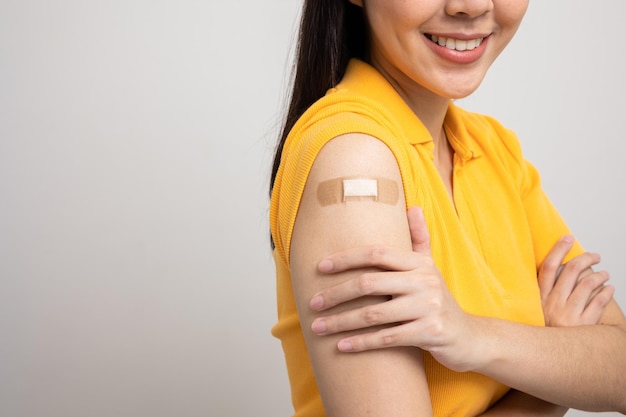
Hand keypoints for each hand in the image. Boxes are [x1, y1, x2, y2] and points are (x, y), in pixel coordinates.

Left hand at [310, 206, 481, 371]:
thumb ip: (419, 239)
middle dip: (336, 293)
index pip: (376, 253)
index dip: (346, 258)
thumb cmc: (440, 301)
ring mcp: (428, 307)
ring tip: (318, 327)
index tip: (320, 266)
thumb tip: (414, 207)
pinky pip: (386, 338)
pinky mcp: (430, 333)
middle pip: (369, 283)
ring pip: (373, 314)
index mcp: (419, 264)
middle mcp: (425, 282)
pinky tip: (341, 346)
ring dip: (341, 322)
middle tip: (313, 303)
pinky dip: (361, 343)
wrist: (471, 338)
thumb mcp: (431, 268)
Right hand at [538, 236, 613, 326]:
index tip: (567, 238)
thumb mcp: (539, 312)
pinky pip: (599, 302)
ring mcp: (568, 315)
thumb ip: (546, 293)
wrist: (550, 359)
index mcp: (540, 298)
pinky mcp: (583, 325)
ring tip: (605, 274)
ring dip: (600, 275)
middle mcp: (552, 304)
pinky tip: (610, 289)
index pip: (547, 267)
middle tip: (595, 256)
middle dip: (585, 258)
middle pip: (570, 271)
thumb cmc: (549, 332)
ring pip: (587, 284)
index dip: (558, 250)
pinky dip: (607, 292)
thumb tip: (558, 270)